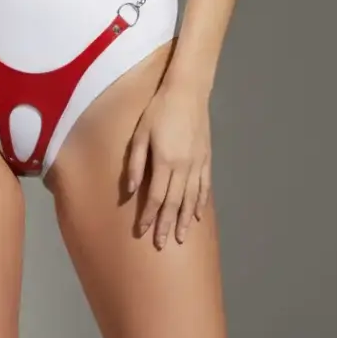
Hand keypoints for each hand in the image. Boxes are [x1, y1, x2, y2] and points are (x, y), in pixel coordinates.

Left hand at [124, 79, 211, 246]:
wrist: (188, 92)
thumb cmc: (158, 110)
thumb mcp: (140, 134)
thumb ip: (135, 163)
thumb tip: (130, 191)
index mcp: (165, 161)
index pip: (156, 197)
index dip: (149, 217)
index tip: (142, 233)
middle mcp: (183, 167)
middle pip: (175, 203)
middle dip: (167, 225)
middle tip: (162, 245)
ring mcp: (197, 164)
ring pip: (191, 199)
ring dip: (185, 220)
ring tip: (182, 238)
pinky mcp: (206, 159)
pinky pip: (204, 187)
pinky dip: (200, 203)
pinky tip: (197, 215)